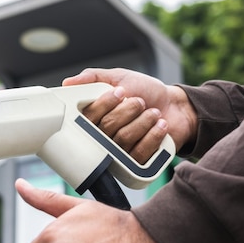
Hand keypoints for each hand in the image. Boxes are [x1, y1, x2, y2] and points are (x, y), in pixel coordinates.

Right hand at [64, 68, 196, 152]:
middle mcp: (102, 139)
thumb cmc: (146, 92)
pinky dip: (153, 135)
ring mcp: (118, 154)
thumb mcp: (119, 77)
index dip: (103, 104)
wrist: (175, 106)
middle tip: (140, 102)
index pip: (87, 118)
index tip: (120, 92)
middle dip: (128, 110)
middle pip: (106, 129)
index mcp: (93, 119)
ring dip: (143, 121)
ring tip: (154, 113)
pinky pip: (139, 154)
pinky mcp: (135, 164)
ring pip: (123, 140)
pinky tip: (160, 125)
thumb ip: (93, 78)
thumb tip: (68, 83)